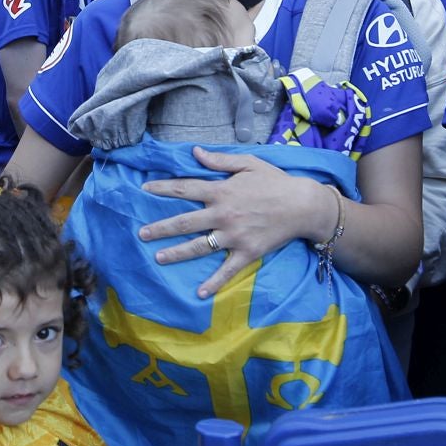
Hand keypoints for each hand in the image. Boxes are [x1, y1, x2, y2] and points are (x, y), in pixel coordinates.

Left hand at [139, 149, 332, 297]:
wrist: (303, 205)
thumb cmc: (276, 182)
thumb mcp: (248, 163)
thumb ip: (219, 160)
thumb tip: (194, 152)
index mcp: (221, 191)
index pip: (185, 188)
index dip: (162, 188)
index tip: (144, 189)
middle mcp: (223, 214)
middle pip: (185, 222)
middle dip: (161, 228)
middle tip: (142, 234)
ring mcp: (234, 236)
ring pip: (199, 246)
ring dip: (177, 253)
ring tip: (158, 258)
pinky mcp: (247, 252)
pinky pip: (227, 270)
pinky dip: (214, 282)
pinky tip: (199, 293)